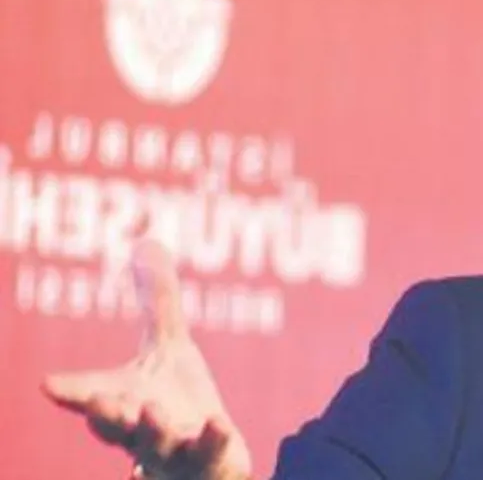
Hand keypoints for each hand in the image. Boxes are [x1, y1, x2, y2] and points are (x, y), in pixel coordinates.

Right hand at [41, 239, 252, 479]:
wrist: (208, 455)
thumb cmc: (178, 400)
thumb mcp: (169, 345)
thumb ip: (157, 300)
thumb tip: (146, 241)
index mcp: (124, 402)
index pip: (90, 397)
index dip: (71, 390)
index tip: (48, 384)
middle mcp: (142, 430)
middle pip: (118, 426)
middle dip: (107, 414)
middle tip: (99, 401)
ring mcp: (175, 450)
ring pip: (158, 445)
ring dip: (153, 429)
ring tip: (149, 409)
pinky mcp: (210, 460)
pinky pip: (212, 454)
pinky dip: (211, 442)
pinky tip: (216, 426)